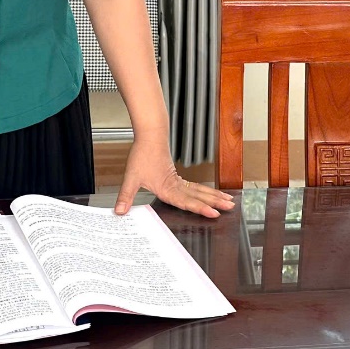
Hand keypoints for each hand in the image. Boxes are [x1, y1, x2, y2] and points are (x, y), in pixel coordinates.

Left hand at [114, 135, 234, 217]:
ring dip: (214, 196)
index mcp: (167, 188)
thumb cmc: (142, 154)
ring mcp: (178, 181)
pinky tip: (212, 195)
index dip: (200, 208)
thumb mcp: (131, 177)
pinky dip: (206, 192)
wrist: (150, 136)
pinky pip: (195, 187)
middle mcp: (176, 185)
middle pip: (199, 195)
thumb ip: (126, 196)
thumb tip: (119, 211)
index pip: (187, 201)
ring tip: (229, 201)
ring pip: (200, 190)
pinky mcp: (178, 177)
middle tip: (230, 207)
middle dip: (215, 202)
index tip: (213, 213)